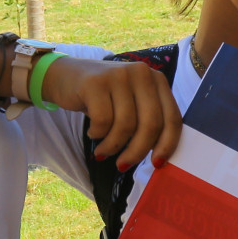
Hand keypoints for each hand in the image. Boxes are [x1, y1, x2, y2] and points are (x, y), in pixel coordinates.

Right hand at [44, 57, 182, 170]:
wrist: (65, 76)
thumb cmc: (104, 98)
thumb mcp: (131, 103)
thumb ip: (148, 120)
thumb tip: (159, 158)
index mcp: (157, 80)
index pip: (172, 117)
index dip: (167, 144)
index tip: (156, 164)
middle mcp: (142, 73)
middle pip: (151, 124)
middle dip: (137, 152)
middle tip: (123, 165)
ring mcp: (119, 75)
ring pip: (126, 125)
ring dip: (113, 146)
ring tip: (103, 151)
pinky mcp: (96, 82)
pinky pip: (103, 121)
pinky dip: (98, 135)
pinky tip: (93, 133)